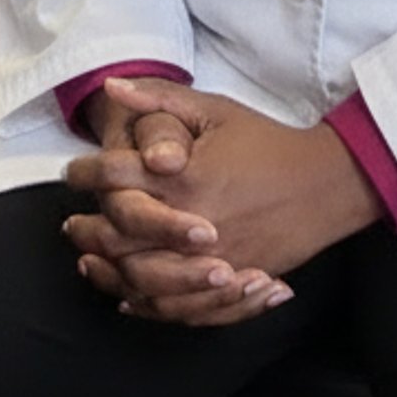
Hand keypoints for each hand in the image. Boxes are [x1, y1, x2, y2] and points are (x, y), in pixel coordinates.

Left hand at [68, 79, 381, 322]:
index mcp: (184, 176)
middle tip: (71, 223)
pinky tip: (127, 296)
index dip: (84, 174)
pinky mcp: (229, 285)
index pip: (114, 178)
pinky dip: (146, 305)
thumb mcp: (214, 110)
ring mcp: (211, 260)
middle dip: (86, 229)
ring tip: (88, 259)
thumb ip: (159, 99)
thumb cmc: (268, 142)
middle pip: (117, 236)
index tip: (73, 173)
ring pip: (141, 278)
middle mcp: (191, 223)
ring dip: (107, 270)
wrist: (326, 183)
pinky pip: (178, 308)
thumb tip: (110, 88)